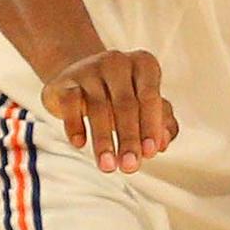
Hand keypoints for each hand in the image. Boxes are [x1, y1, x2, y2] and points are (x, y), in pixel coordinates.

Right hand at [42, 47, 173, 174]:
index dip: (151, 126)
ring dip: (103, 141)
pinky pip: (70, 103)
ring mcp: (90, 69)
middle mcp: (118, 62)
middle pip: (125, 104)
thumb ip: (162, 123)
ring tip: (107, 166)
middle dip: (129, 139)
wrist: (80, 79)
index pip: (150, 97)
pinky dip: (75, 125)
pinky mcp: (65, 81)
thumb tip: (163, 144)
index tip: (150, 153)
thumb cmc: (121, 96)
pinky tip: (79, 145)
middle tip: (130, 167)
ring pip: (98, 107)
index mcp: (144, 65)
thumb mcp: (145, 105)